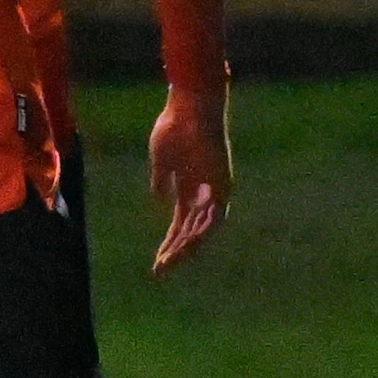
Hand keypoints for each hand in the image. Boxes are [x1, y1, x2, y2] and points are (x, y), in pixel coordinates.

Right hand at [144, 85, 232, 273]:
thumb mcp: (162, 159)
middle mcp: (205, 193)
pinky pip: (215, 214)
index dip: (168, 244)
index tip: (156, 262)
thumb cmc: (174, 127)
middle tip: (159, 271)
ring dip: (186, 247)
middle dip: (175, 252)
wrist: (191, 106)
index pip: (180, 225)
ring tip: (168, 261)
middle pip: (191, 232)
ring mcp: (215, 189)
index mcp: (189, 189)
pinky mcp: (222, 182)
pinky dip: (202, 229)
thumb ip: (162, 180)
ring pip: (204, 229)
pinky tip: (185, 242)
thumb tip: (159, 198)